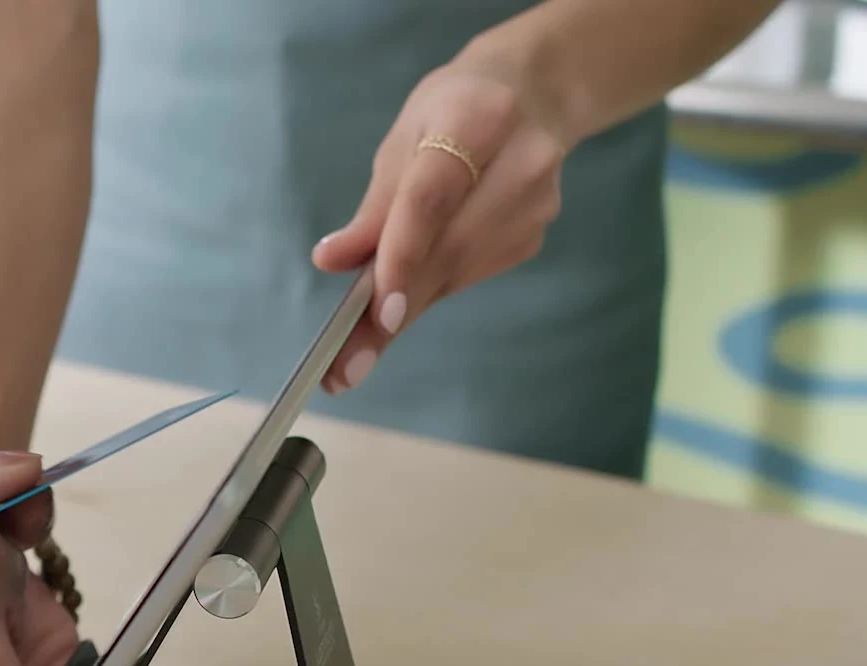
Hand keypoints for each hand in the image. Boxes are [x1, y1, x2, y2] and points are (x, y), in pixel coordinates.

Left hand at [312, 53, 568, 392]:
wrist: (536, 92)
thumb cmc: (453, 112)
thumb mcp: (403, 140)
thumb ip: (373, 208)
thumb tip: (330, 260)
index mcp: (476, 119)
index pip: (432, 199)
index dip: (402, 257)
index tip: (378, 314)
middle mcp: (519, 162)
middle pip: (446, 250)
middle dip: (390, 312)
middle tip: (343, 370)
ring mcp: (535, 205)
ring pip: (455, 273)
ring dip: (403, 307)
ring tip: (356, 348)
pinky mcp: (534, 236)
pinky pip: (467, 275)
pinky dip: (429, 286)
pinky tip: (412, 282)